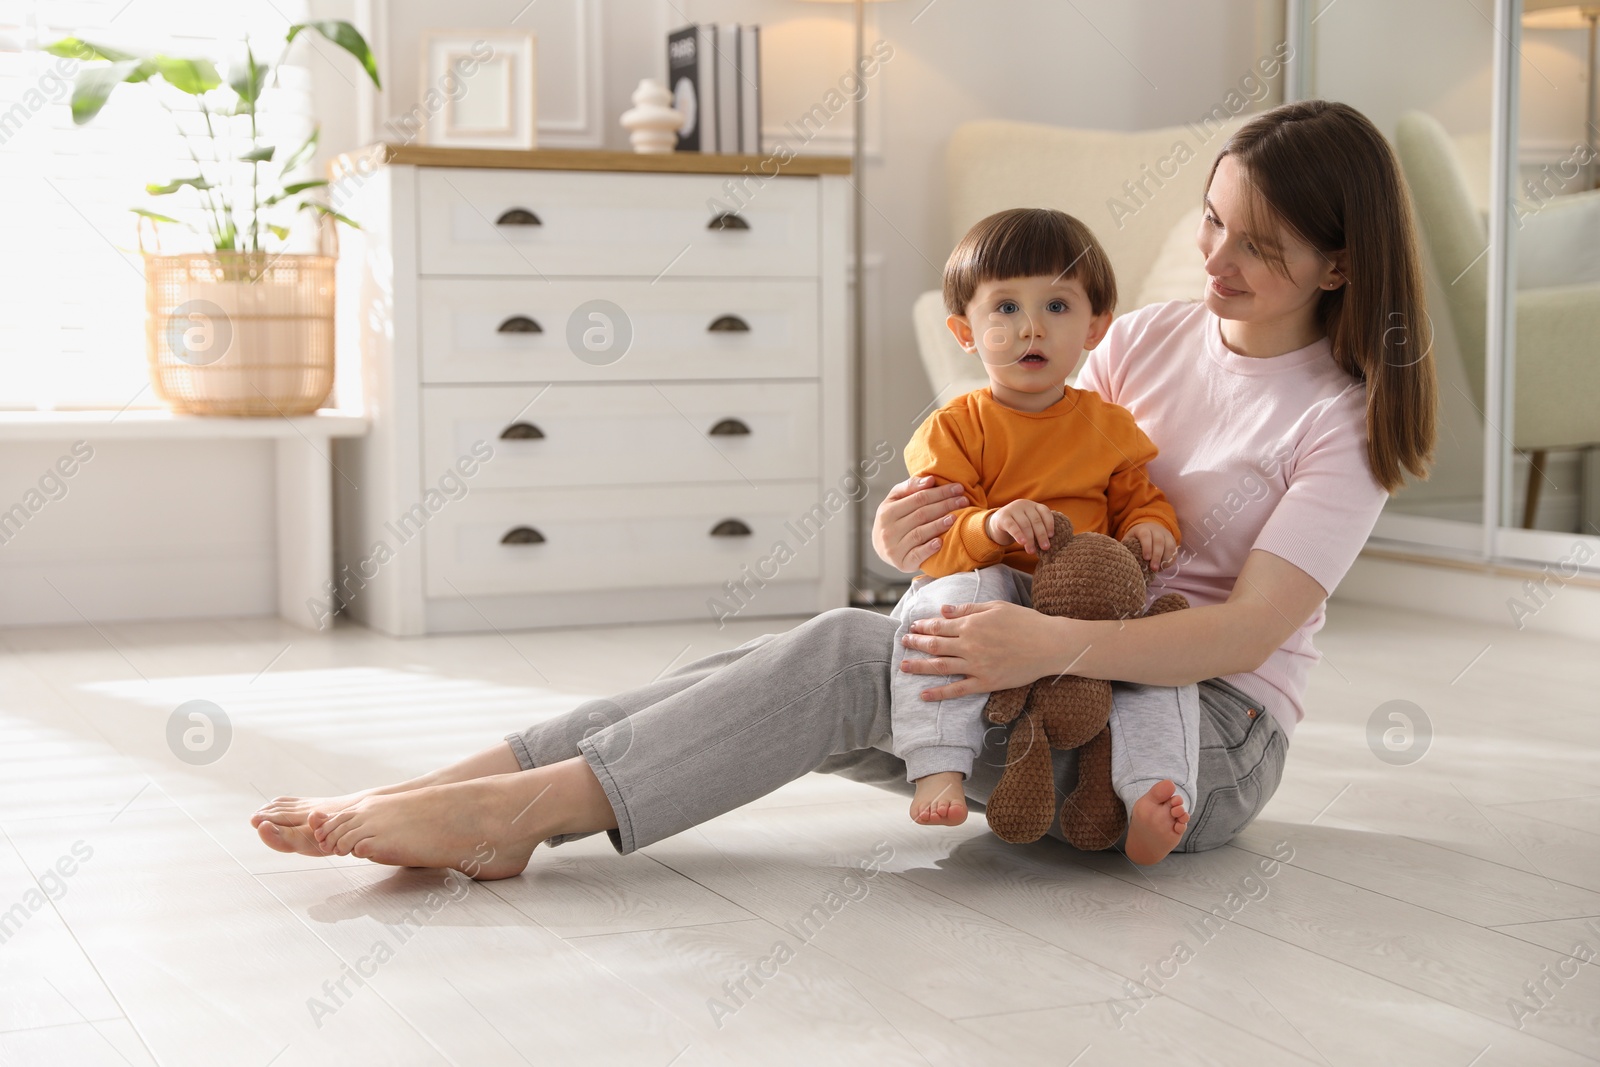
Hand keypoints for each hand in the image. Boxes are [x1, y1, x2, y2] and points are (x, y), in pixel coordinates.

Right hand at [872, 476, 969, 572]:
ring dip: (938, 525)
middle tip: (963, 501)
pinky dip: (929, 549)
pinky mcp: (901, 563)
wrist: (882, 547)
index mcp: (887, 511)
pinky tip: (940, 542)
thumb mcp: (895, 500)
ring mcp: (894, 548)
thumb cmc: (893, 519)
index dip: (940, 492)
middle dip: (944, 505)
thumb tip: (930, 480)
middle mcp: (888, 530)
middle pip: (921, 514)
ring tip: (955, 518)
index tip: (958, 488)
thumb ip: (910, 487)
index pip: (918, 498)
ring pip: (919, 533)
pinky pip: (917, 555)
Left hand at [898, 601, 1080, 700]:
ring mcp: (976, 665)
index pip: (939, 626)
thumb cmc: (1026, 622)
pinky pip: (957, 690)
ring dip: (919, 666)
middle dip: (916, 643)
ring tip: (903, 666)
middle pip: (935, 645)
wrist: (1049, 645)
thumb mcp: (996, 607)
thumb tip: (943, 610)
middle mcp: (970, 645)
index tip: (913, 627)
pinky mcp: (985, 682)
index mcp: (972, 624)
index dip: (923, 626)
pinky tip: (923, 695)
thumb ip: (968, 608)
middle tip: (903, 643)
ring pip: (940, 666)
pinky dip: (938, 693)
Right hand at [984, 500, 1054, 554]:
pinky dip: (1018, 535)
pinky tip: (1022, 543)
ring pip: (1025, 525)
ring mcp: (1013, 509)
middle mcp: (1024, 504)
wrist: (996, 523)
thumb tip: (1048, 543)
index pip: (1045, 511)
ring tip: (1032, 551)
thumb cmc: (1018, 526)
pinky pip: (1012, 526)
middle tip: (1045, 548)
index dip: (1049, 524)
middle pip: (1036, 520)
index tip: (1051, 536)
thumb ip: (1037, 528)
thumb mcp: (1029, 524)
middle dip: (1041, 535)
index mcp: (1033, 505)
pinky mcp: (1003, 517)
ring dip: (1030, 539)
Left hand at [1126, 522, 1177, 570]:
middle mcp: (1156, 530)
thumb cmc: (1136, 538)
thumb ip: (1127, 547)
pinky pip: (1174, 551)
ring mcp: (1166, 535)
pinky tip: (1164, 567)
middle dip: (1157, 556)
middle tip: (1153, 568)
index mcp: (1143, 529)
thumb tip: (1123, 559)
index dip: (1147, 547)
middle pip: (1159, 542)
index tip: (1146, 558)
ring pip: (1169, 546)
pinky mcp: (1172, 541)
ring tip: (1159, 569)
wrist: (1150, 528)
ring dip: (1165, 559)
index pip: (1146, 536)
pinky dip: (1170, 560)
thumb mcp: (1129, 539)